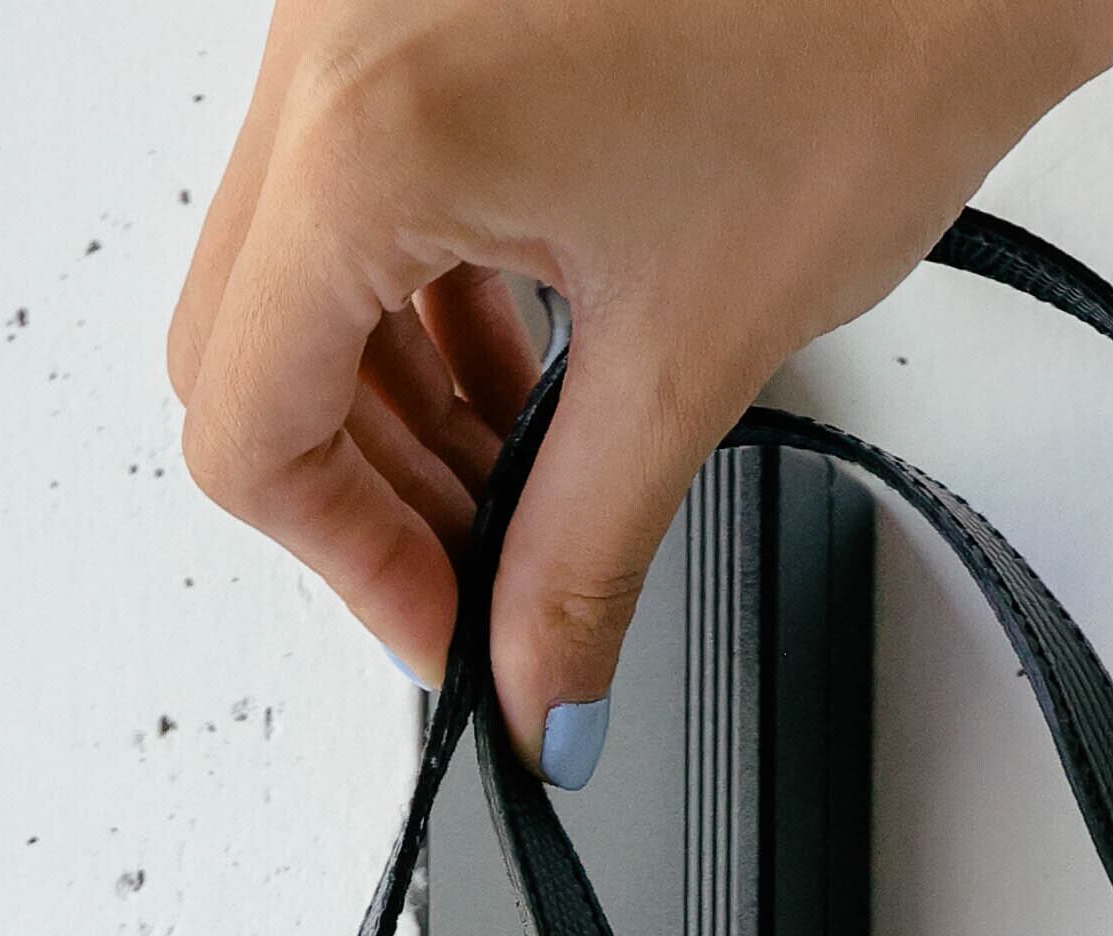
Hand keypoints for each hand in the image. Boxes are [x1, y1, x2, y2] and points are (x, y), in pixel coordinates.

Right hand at [166, 0, 1112, 774]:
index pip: (247, 424)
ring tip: (525, 468)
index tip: (446, 630)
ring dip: (392, 394)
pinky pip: (356, 169)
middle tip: (482, 576)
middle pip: (245, 343)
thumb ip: (577, 558)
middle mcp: (331, 35)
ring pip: (294, 262)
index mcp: (367, 128)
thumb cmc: (867, 43)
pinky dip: (422, 285)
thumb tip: (531, 693)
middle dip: (362, 489)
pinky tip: (528, 354)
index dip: (347, 565)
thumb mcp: (692, 358)